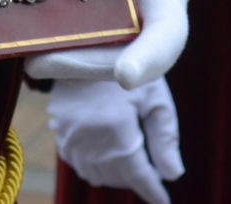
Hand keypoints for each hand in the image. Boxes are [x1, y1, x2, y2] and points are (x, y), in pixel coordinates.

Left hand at [24, 0, 188, 87]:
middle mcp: (139, 19)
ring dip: (53, 58)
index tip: (126, 76)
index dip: (151, 57)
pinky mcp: (70, 34)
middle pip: (119, 59)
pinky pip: (55, 49)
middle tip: (42, 62)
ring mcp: (104, 31)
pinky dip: (37, 46)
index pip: (168, 33)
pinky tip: (17, 39)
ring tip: (26, 52)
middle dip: (83, 65)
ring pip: (81, 59)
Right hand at [49, 78, 183, 203]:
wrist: (87, 43)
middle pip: (117, 176)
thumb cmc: (129, 67)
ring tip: (131, 166)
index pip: (138, 174)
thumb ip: (165, 138)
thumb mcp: (155, 97)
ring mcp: (69, 133)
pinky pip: (76, 161)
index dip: (153, 192)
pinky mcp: (58, 128)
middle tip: (151, 174)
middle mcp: (89, 136)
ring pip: (95, 173)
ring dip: (115, 176)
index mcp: (116, 127)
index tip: (163, 201)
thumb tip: (172, 174)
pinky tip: (106, 157)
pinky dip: (93, 166)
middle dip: (136, 180)